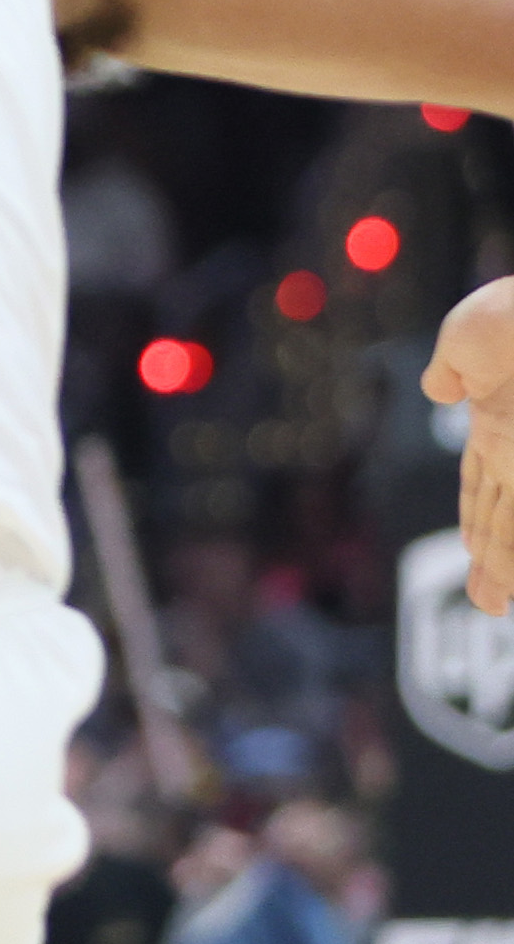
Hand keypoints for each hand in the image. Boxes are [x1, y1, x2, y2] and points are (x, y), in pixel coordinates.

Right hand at [426, 276, 513, 614]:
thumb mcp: (467, 337)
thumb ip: (450, 368)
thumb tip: (438, 390)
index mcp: (496, 421)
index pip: (481, 484)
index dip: (475, 522)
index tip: (474, 553)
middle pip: (502, 519)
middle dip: (493, 563)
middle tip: (487, 604)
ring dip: (506, 570)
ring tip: (494, 606)